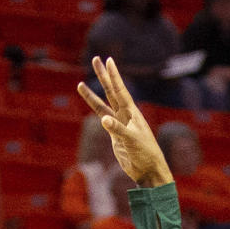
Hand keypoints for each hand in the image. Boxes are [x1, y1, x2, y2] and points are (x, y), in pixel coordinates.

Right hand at [77, 56, 172, 186]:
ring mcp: (120, 124)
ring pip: (104, 105)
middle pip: (111, 91)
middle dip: (103, 76)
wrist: (148, 169)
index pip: (120, 90)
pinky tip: (92, 104)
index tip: (108, 60)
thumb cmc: (145, 154)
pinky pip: (103, 119)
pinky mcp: (116, 135)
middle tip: (96, 59)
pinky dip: (97, 111)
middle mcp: (125, 115)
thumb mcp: (132, 140)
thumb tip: (103, 119)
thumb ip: (118, 129)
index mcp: (132, 113)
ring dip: (93, 94)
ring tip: (80, 84)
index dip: (114, 76)